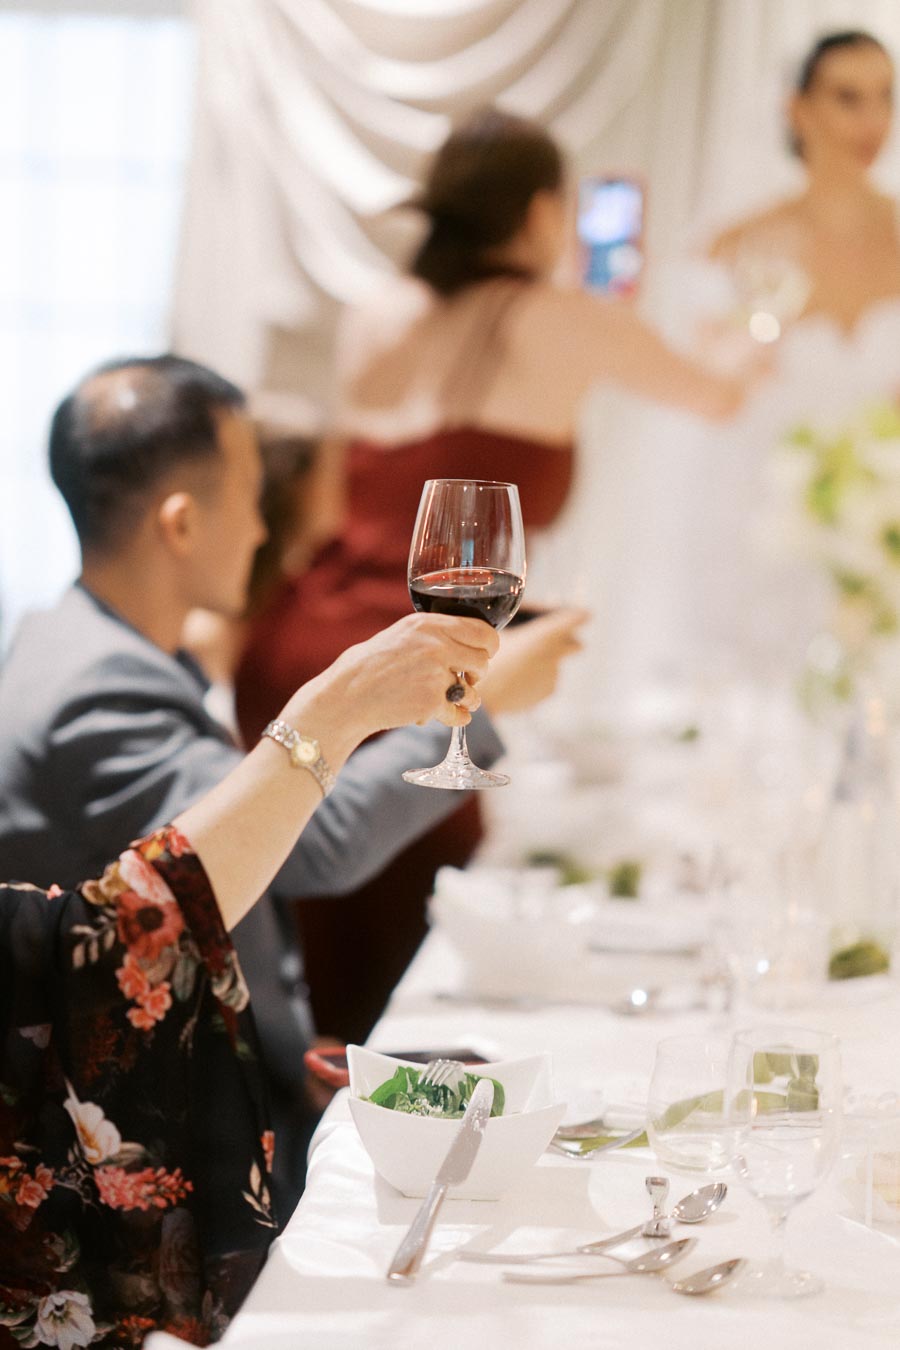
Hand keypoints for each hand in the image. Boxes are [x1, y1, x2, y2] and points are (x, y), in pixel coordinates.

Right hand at [313, 612, 499, 741]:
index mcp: (428, 624)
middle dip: (479, 674)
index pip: (482, 630)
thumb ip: (433, 636)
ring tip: (452, 700)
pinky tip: (444, 715)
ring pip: (474, 691)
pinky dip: (454, 718)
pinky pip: (459, 714)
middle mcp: (435, 645)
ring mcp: (434, 673)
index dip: (489, 646)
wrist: (346, 695)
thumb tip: (468, 643)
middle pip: (484, 660)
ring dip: (468, 699)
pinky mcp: (431, 701)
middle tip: (467, 680)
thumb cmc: (371, 666)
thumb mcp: (401, 635)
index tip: (482, 655)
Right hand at [479, 608, 587, 714]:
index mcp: (543, 635)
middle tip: (558, 639)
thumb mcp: (496, 630)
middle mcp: (553, 655)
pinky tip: (519, 677)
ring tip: (520, 663)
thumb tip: (533, 610)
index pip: (573, 619)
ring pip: (556, 662)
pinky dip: (539, 676)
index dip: (577, 615)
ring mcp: (552, 675)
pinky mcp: (547, 691)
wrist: (478, 694)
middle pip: (574, 645)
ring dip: (546, 660)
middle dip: (568, 641)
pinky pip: (548, 679)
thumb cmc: (483, 658)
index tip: (584, 614)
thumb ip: (518, 618)